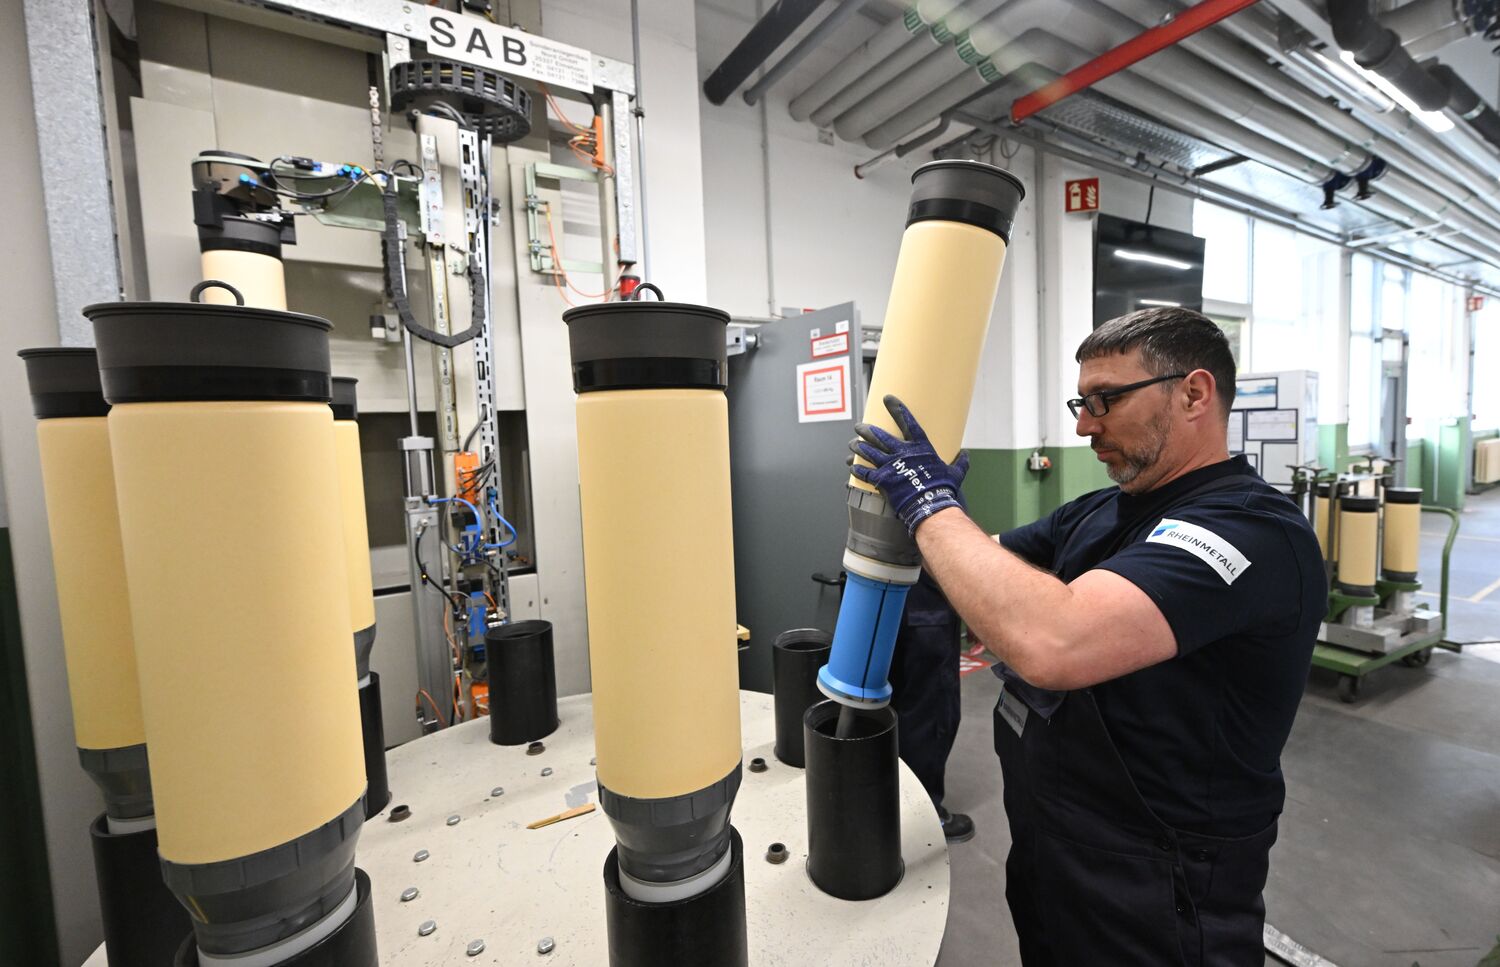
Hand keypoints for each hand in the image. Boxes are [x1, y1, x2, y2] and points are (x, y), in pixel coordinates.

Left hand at [848, 395, 969, 536]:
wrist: (930, 504)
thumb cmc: (942, 488)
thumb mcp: (955, 472)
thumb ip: (960, 463)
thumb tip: (967, 456)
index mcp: (920, 447)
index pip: (907, 422)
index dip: (897, 409)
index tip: (888, 399)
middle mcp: (902, 452)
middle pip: (880, 436)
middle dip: (867, 429)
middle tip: (859, 426)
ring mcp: (890, 465)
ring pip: (869, 451)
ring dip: (858, 446)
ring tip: (852, 443)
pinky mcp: (882, 479)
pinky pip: (865, 472)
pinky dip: (857, 468)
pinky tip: (851, 465)